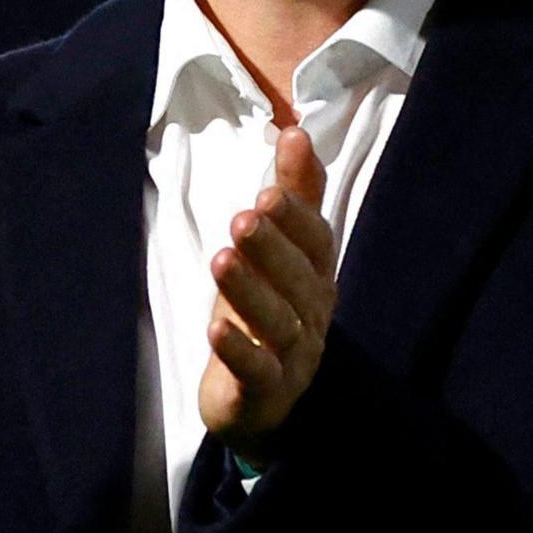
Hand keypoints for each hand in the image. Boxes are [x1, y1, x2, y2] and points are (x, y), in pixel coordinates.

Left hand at [198, 126, 339, 444]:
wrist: (263, 402)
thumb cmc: (268, 313)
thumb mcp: (279, 252)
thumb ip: (294, 196)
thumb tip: (295, 130)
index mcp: (317, 277)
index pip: (317, 243)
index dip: (297, 219)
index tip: (269, 192)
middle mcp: (312, 315)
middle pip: (299, 279)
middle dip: (272, 248)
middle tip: (244, 218)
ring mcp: (293, 356)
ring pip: (277, 322)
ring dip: (250, 290)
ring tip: (222, 260)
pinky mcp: (265, 392)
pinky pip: (257, 371)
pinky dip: (237, 350)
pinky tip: (215, 328)